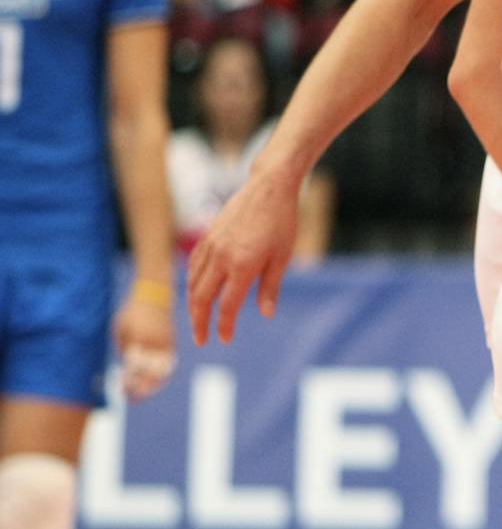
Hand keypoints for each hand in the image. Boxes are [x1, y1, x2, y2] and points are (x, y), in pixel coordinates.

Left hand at [113, 291, 175, 401]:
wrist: (155, 295)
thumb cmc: (133, 312)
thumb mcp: (122, 328)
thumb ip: (127, 348)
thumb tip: (129, 368)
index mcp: (143, 339)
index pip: (137, 367)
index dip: (130, 381)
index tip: (120, 388)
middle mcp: (158, 343)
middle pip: (154, 373)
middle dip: (142, 388)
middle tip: (130, 396)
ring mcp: (168, 344)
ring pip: (164, 371)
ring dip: (152, 384)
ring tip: (140, 393)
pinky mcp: (172, 344)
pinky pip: (168, 364)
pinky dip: (160, 375)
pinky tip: (149, 381)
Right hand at [188, 168, 301, 343]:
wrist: (269, 188)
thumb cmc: (282, 223)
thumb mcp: (283, 257)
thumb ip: (270, 287)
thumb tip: (265, 314)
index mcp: (242, 266)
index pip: (227, 305)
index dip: (224, 325)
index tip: (224, 339)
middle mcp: (221, 258)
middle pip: (201, 298)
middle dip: (199, 322)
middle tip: (201, 340)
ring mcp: (211, 246)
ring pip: (193, 283)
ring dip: (193, 304)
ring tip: (197, 320)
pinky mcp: (208, 237)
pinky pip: (193, 265)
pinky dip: (191, 282)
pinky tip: (196, 291)